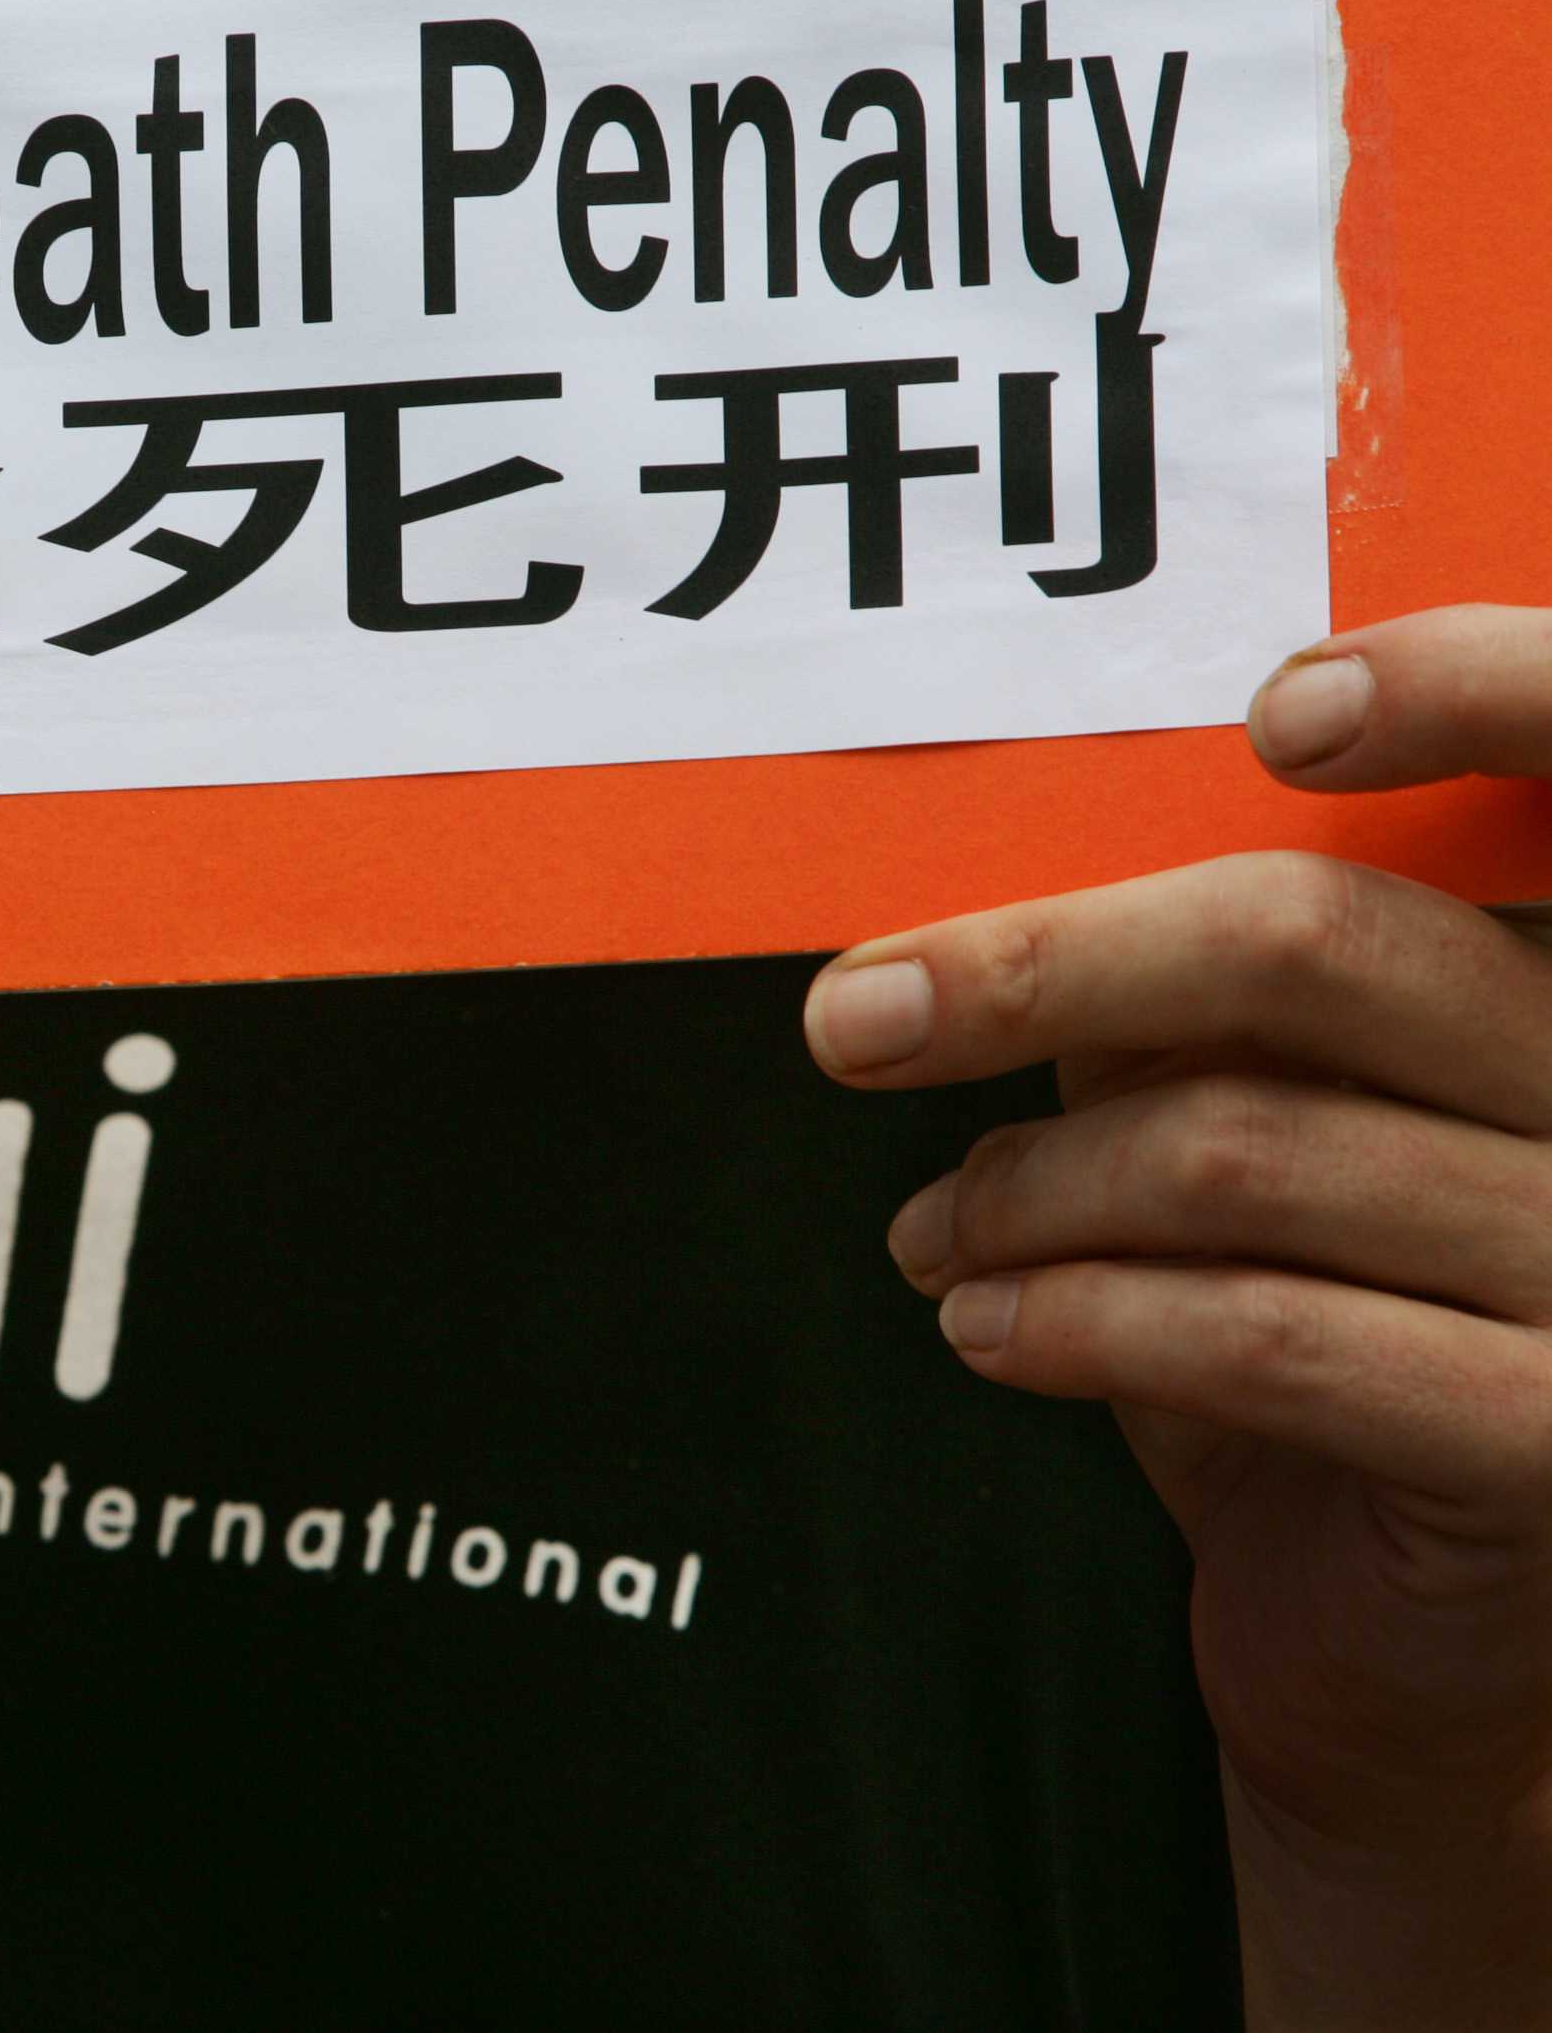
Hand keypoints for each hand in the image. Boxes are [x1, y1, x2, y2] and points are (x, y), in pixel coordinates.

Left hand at [803, 604, 1551, 2028]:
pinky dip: (1076, 1319)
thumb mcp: (1268, 1150)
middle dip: (1037, 968)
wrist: (1407, 1650)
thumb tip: (1014, 917)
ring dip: (1019, 1188)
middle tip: (854, 1018)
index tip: (1277, 712)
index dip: (1471, 687)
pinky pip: (1267, 1337)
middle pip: (1313, 943)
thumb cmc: (1323, 1354)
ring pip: (1243, 1149)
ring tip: (922, 1234)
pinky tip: (980, 1326)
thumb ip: (1202, 1023)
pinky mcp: (1547, 1446)